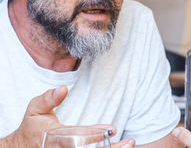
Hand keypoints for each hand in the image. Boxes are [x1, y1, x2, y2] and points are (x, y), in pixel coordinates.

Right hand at [0, 86, 134, 147]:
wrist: (22, 147)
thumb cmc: (32, 127)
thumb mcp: (35, 110)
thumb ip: (48, 99)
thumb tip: (63, 88)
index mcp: (55, 137)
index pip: (76, 137)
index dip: (93, 134)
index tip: (111, 129)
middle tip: (129, 142)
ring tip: (129, 144)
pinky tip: (120, 147)